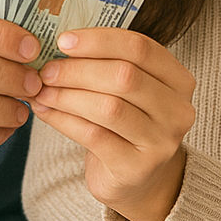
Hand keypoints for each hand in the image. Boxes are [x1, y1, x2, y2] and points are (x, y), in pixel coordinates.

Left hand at [30, 27, 195, 220]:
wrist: (140, 180)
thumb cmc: (129, 121)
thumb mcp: (131, 88)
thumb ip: (107, 63)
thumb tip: (61, 42)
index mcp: (179, 79)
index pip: (140, 48)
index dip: (99, 41)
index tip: (64, 40)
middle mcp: (177, 110)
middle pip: (124, 76)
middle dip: (78, 69)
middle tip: (47, 69)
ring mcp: (160, 142)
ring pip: (108, 107)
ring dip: (68, 95)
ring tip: (42, 90)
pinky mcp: (136, 168)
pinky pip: (94, 136)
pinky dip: (64, 120)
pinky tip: (45, 111)